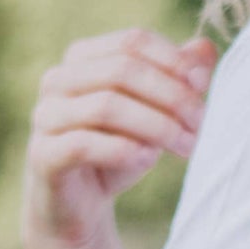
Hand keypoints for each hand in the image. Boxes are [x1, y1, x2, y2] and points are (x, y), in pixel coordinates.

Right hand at [22, 28, 218, 248]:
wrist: (83, 206)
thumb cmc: (119, 152)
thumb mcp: (154, 115)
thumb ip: (176, 82)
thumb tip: (206, 49)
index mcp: (83, 58)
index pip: (133, 42)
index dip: (174, 61)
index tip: (203, 87)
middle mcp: (58, 79)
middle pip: (123, 70)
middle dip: (171, 96)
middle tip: (201, 124)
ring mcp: (46, 115)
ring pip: (106, 106)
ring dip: (156, 126)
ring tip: (186, 146)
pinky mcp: (43, 154)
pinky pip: (84, 144)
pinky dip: (123, 151)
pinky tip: (148, 160)